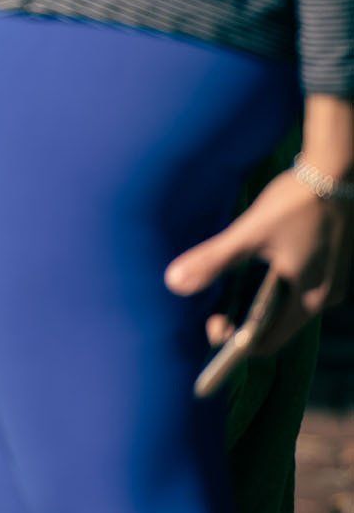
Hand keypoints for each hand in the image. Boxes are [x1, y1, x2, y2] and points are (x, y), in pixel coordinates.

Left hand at [166, 165, 351, 354]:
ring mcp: (330, 279)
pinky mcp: (328, 262)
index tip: (211, 323)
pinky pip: (295, 286)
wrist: (337, 169)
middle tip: (213, 307)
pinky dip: (271, 286)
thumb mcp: (249, 233)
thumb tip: (175, 284)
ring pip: (285, 305)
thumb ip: (213, 260)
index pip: (267, 343)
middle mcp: (325, 296)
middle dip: (242, 322)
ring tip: (227, 287)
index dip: (235, 343)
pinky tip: (252, 266)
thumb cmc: (296, 202)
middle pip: (275, 326)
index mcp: (310, 299)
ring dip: (255, 302)